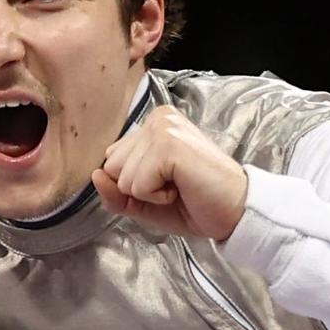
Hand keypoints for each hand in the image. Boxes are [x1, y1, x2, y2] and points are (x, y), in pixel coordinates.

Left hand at [95, 104, 249, 239]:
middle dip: (138, 188)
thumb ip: (115, 192)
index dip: (133, 185)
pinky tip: (182, 187)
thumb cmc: (194, 203)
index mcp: (152, 126)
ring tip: (179, 185)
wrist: (234, 211)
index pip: (111, 162)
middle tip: (174, 185)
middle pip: (111, 167)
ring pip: (121, 176)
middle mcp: (157, 119)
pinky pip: (136, 184)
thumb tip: (95, 174)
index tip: (167, 183)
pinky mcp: (168, 145)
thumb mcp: (144, 202)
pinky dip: (156, 196)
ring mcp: (163, 129)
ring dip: (148, 193)